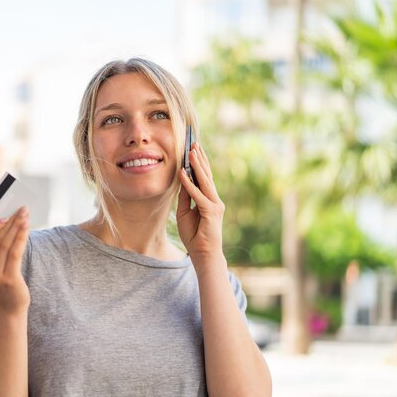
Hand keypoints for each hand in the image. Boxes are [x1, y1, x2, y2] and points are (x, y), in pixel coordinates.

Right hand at [0, 207, 30, 315]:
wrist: (8, 309)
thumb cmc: (1, 283)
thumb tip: (6, 222)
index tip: (5, 219)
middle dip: (11, 221)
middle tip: (21, 209)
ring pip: (7, 242)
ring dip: (18, 226)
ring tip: (26, 215)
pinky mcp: (9, 278)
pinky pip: (15, 252)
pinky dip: (21, 237)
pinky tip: (27, 227)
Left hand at [176, 143, 224, 257]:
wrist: (204, 254)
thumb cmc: (195, 235)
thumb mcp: (185, 213)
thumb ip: (185, 197)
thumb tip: (182, 181)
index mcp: (209, 199)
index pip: (204, 177)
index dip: (199, 162)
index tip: (193, 148)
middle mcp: (215, 200)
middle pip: (206, 174)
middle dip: (199, 158)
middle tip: (194, 142)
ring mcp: (215, 205)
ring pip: (204, 181)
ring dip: (197, 165)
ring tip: (191, 151)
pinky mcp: (210, 212)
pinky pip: (197, 195)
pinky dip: (189, 184)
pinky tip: (183, 173)